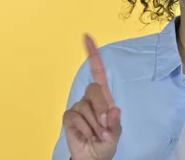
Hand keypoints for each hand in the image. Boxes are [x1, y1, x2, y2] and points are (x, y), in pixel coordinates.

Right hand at [63, 34, 121, 159]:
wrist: (93, 158)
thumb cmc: (106, 143)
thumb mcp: (116, 134)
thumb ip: (115, 123)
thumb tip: (115, 110)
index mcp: (104, 98)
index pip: (98, 72)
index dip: (93, 55)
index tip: (87, 37)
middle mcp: (90, 99)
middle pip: (94, 89)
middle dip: (101, 109)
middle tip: (105, 128)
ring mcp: (78, 107)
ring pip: (85, 108)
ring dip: (94, 126)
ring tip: (97, 136)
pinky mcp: (68, 117)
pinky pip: (75, 117)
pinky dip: (84, 129)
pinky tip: (86, 136)